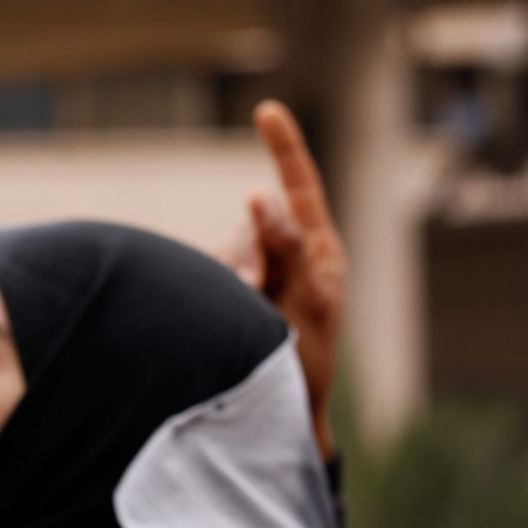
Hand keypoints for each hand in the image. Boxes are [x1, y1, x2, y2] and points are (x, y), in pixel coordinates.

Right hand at [223, 101, 347, 459]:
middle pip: (254, 226)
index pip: (300, 187)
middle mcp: (284, 257)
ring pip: (227, 249)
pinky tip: (219, 316)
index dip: (284, 147)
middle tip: (251, 292)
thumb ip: (285, 250)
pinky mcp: (220, 293)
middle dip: (248, 253)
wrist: (274, 416)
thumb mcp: (305, 304)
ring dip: (231, 277)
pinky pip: (207, 272)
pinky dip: (212, 290)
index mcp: (319, 254)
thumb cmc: (304, 366)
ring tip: (244, 314)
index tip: (266, 111)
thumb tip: (262, 197)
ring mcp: (251, 275)